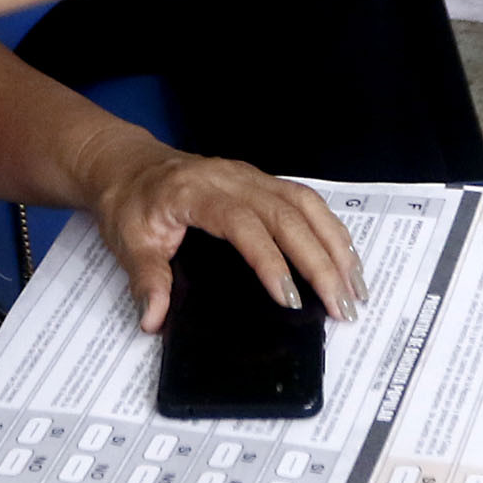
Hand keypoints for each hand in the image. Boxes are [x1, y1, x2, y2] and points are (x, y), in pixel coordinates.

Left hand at [93, 147, 359, 329]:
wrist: (128, 164)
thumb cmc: (129, 201)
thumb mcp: (127, 241)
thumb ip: (145, 279)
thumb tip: (155, 317)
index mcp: (196, 192)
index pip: (243, 224)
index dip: (270, 260)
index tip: (290, 298)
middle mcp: (231, 179)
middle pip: (287, 215)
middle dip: (320, 262)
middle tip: (341, 306)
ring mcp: (251, 177)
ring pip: (305, 205)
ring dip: (335, 245)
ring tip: (355, 288)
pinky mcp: (262, 182)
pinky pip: (305, 200)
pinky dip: (330, 229)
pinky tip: (345, 258)